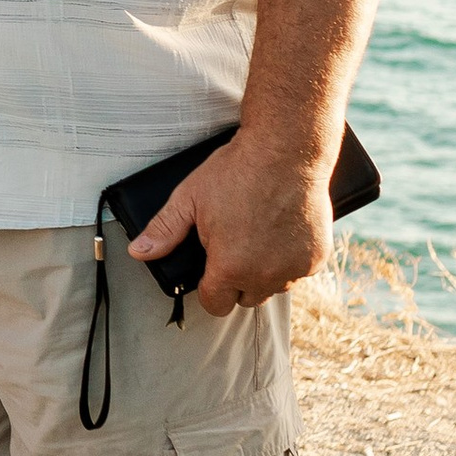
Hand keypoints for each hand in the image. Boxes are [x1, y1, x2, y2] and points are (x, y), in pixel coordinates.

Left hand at [128, 136, 331, 316]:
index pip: (215, 305)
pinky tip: (281, 231)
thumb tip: (138, 252)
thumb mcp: (189, 198)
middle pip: (245, 299)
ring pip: (274, 287)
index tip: (210, 269)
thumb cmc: (237, 171)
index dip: (208, 289)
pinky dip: (290, 259)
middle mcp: (265, 275)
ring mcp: (295, 268)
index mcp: (230, 267)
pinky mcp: (317, 257)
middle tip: (233, 247)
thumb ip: (164, 231)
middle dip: (236, 281)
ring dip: (265, 272)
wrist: (286, 150)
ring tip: (257, 236)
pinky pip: (299, 271)